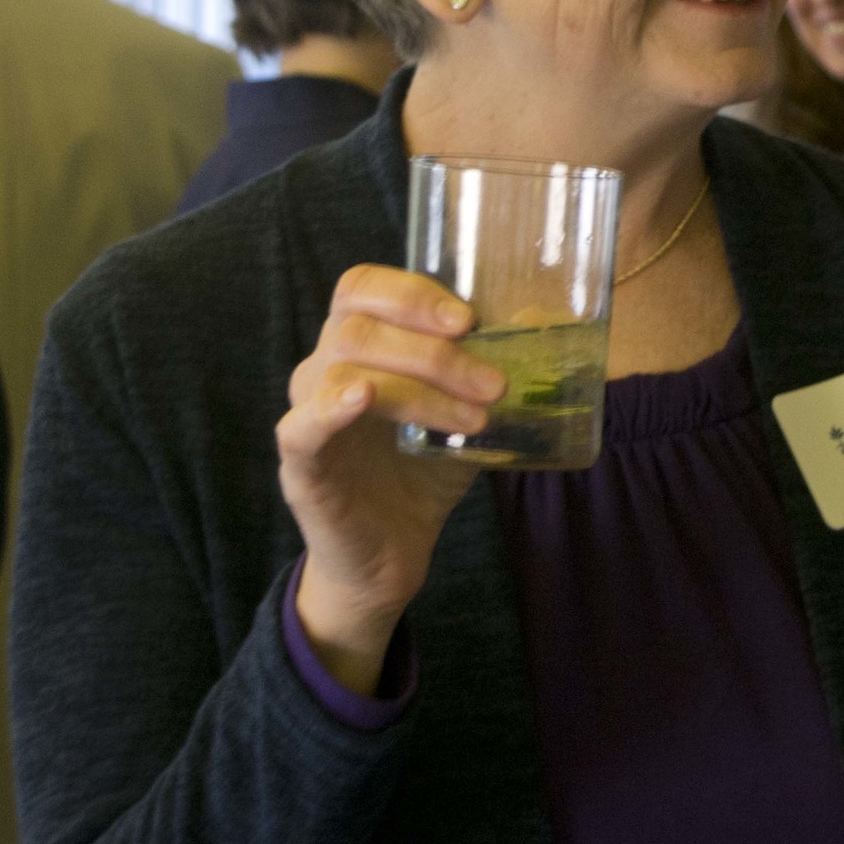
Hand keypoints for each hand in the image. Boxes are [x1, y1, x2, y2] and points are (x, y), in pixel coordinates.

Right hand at [278, 264, 501, 693]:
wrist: (391, 555)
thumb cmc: (423, 474)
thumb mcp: (465, 412)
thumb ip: (491, 369)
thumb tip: (542, 319)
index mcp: (358, 346)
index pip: (362, 287)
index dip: (411, 292)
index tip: (468, 319)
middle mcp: (323, 369)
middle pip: (361, 326)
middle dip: (436, 351)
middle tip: (493, 383)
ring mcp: (307, 414)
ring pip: (346, 369)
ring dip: (420, 387)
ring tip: (476, 417)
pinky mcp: (300, 465)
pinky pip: (301, 425)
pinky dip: (330, 407)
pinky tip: (363, 399)